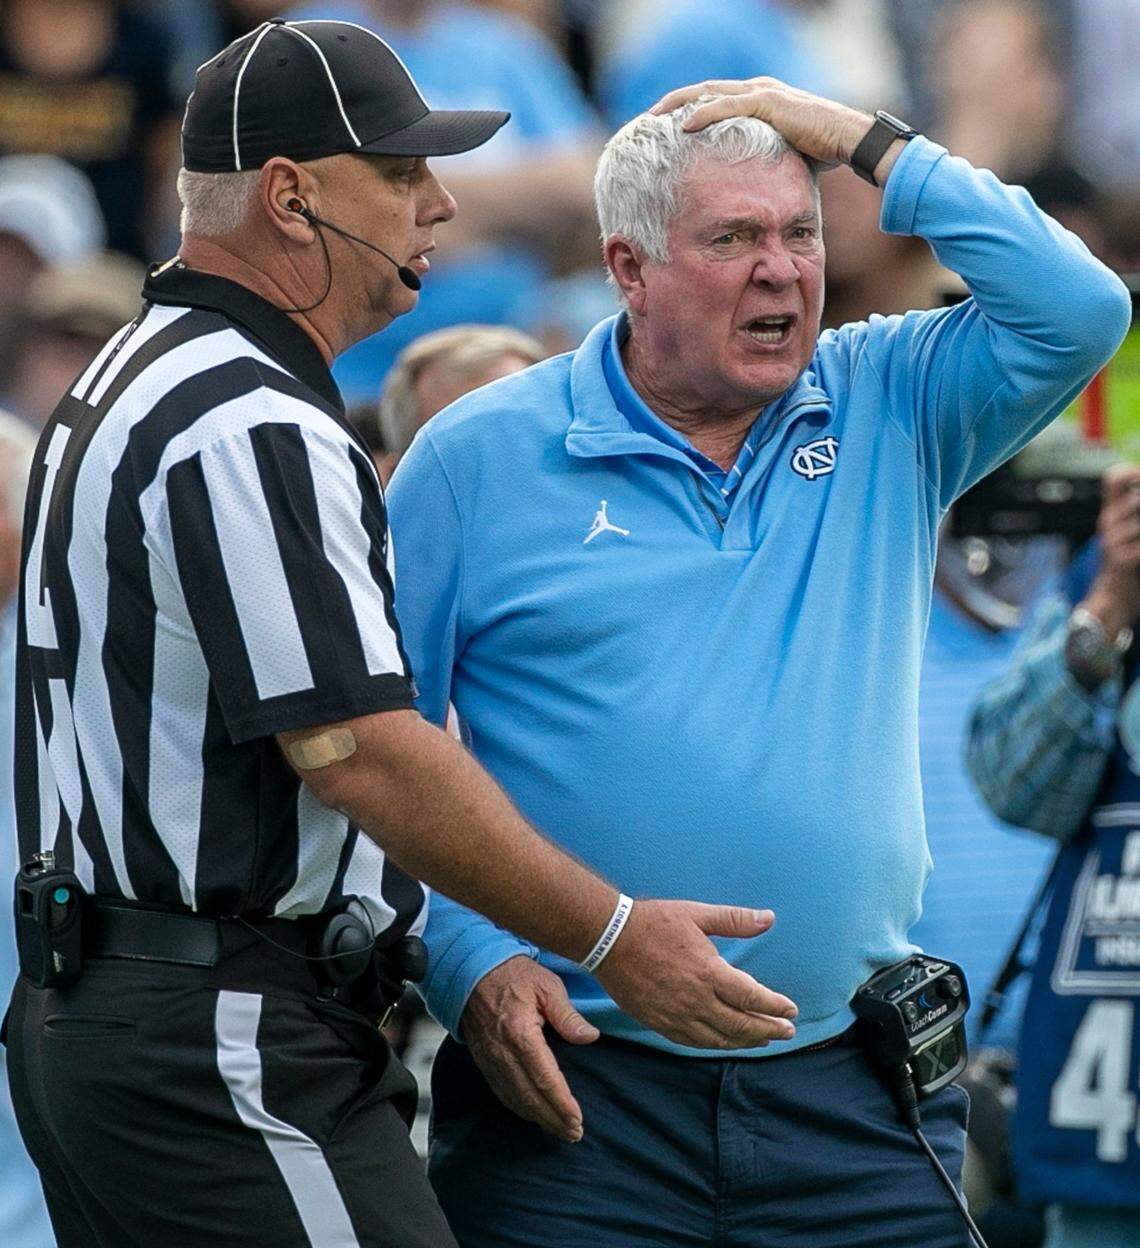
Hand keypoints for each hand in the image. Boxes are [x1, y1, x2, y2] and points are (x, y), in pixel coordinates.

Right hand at [461, 955, 598, 1141]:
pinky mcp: (483, 1060)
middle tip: (574, 1134)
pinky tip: (532, 1113)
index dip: (562, 1104)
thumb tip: (590, 1037)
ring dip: (537, 1119)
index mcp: (520, 1034)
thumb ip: (567, 1015)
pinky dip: (518, 1108)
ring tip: (559, 1129)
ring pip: (514, 1099)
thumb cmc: (513, 974)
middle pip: (530, 1097)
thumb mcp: (547, 985)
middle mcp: (503, 1052)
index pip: (545, 1079)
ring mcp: (490, 1059)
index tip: (578, 1120)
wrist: (472, 970)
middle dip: (553, 1120)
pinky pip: (501, 1092)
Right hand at [594, 900, 797, 1049]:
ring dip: (745, 1041)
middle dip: (769, 1030)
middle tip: (787, 1032)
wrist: (608, 938)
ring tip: (763, 1040)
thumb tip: (769, 918)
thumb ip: (735, 920)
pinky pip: (693, 1042)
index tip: (791, 1010)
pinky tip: (724, 1042)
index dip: (775, 1006)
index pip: (752, 997)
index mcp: (708, 972)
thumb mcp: (697, 913)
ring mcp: (677, 1015)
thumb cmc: (653, 922)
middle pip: (741, 1025)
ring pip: (719, 1039)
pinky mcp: (659, 1022)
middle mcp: (696, 1000)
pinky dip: (715, 1045)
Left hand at [650, 77, 871, 167]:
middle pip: (704, 91)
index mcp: (758, 100)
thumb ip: (759, 159)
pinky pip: (728, 106)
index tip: (662, 127)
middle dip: (673, 103)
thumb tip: (744, 186)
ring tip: (653, 117)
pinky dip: (704, 113)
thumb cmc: (822, 153)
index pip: (714, 100)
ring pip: (710, 93)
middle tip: (646, 119)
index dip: (686, 110)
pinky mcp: (769, 103)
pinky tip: (683, 125)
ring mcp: (763, 93)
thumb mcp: (780, 156)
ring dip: (679, 104)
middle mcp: (758, 90)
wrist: (850, 142)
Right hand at [1084, 464, 1139, 637]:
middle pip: (1135, 500)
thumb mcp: (1129, 533)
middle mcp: (1108, 523)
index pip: (1114, 478)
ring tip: (1139, 541)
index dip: (1133, 472)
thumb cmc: (1128, 562)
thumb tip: (1139, 499)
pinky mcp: (1119, 559)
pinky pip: (1139, 546)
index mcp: (1111, 513)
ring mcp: (1112, 541)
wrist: (1114, 597)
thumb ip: (1134, 513)